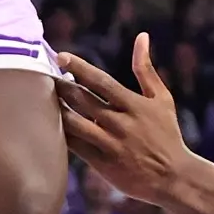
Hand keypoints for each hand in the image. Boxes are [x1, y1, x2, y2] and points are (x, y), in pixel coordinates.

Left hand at [59, 36, 191, 206]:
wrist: (174, 178)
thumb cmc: (167, 134)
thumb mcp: (162, 99)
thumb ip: (146, 69)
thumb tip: (141, 36)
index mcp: (134, 105)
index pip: (101, 81)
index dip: (79, 67)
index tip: (60, 56)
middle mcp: (121, 124)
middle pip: (83, 100)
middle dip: (61, 86)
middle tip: (43, 75)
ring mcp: (110, 145)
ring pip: (75, 124)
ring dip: (57, 109)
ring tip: (40, 98)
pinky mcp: (103, 164)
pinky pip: (76, 147)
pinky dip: (61, 134)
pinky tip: (47, 124)